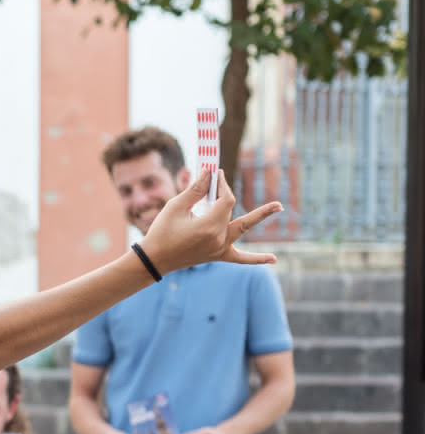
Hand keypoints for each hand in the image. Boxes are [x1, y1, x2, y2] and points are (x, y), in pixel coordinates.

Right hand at [140, 171, 281, 273]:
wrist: (154, 260)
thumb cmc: (161, 232)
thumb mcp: (175, 207)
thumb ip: (195, 190)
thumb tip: (209, 173)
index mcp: (209, 225)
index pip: (225, 199)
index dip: (222, 184)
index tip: (215, 174)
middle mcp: (218, 238)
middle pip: (234, 211)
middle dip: (241, 199)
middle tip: (271, 197)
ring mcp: (220, 248)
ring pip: (243, 230)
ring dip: (260, 217)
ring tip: (279, 206)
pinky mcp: (217, 256)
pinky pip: (241, 259)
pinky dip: (256, 259)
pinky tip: (273, 259)